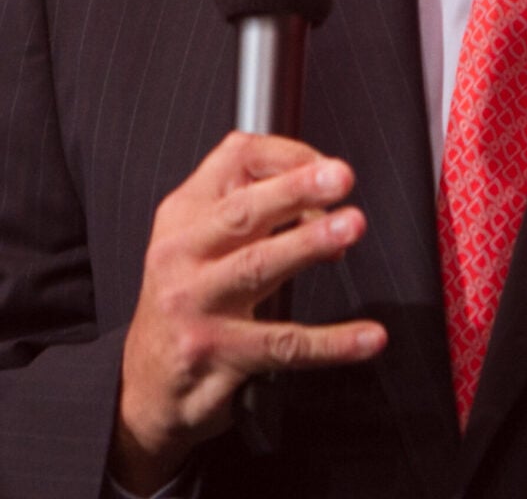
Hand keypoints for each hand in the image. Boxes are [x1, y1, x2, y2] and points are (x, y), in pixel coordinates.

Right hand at [111, 131, 386, 494]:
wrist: (147, 381)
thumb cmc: (190, 296)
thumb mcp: (204, 238)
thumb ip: (258, 208)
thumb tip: (327, 203)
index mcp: (185, 212)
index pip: (235, 160)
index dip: (289, 158)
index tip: (330, 167)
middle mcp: (183, 253)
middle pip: (242, 211)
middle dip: (295, 189)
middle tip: (340, 178)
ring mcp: (196, 305)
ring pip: (257, 266)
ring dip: (308, 244)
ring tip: (350, 227)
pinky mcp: (216, 354)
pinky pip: (283, 344)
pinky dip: (332, 342)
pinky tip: (367, 338)